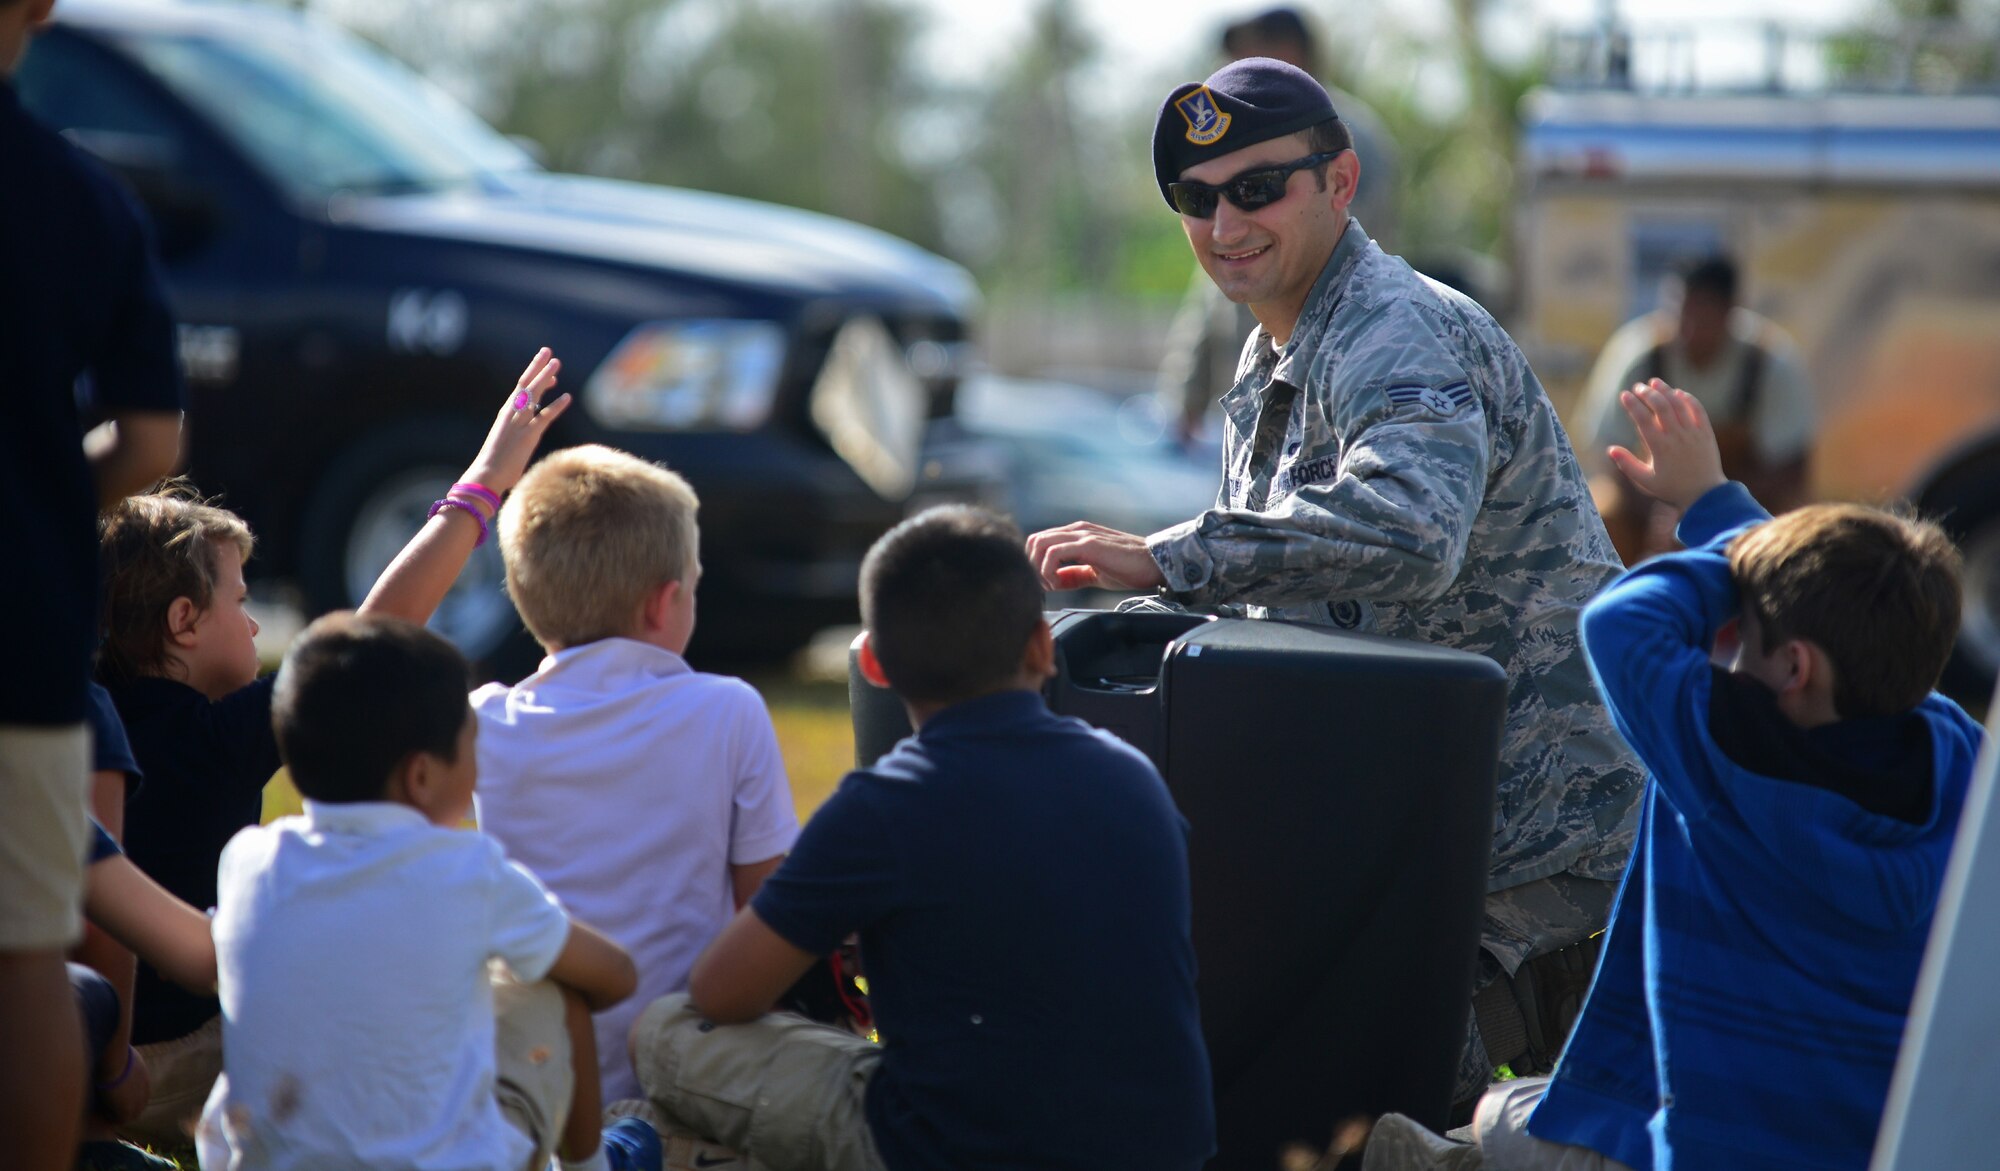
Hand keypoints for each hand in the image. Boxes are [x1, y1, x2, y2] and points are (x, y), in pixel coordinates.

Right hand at [462, 347, 572, 494]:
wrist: (487, 474)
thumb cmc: (496, 462)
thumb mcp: (506, 441)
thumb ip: (517, 432)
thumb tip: (526, 431)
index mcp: (506, 414)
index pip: (521, 389)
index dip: (534, 376)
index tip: (548, 370)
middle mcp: (512, 413)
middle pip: (526, 384)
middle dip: (537, 366)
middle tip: (548, 352)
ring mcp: (520, 423)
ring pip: (534, 394)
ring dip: (545, 377)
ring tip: (557, 363)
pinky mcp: (528, 435)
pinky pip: (545, 417)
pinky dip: (556, 406)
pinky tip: (567, 397)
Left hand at [1024, 522, 1166, 591]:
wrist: (1154, 564)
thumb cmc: (1128, 569)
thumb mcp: (1094, 573)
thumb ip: (1073, 575)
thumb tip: (1053, 582)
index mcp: (1075, 535)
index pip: (1040, 542)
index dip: (1035, 565)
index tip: (1046, 586)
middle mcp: (1075, 530)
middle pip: (1034, 541)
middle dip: (1032, 566)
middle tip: (1045, 587)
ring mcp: (1081, 535)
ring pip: (1039, 543)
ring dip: (1038, 568)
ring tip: (1051, 586)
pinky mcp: (1088, 544)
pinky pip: (1053, 553)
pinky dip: (1048, 571)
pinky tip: (1058, 584)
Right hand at [1607, 379, 1726, 512]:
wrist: (1705, 493)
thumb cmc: (1672, 488)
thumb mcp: (1645, 481)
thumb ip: (1627, 464)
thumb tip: (1610, 449)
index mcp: (1659, 447)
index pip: (1643, 419)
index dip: (1632, 404)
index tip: (1624, 395)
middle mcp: (1676, 436)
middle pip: (1661, 406)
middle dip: (1647, 393)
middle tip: (1638, 387)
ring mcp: (1693, 432)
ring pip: (1678, 404)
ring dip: (1665, 390)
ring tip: (1654, 382)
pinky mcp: (1706, 432)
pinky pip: (1697, 409)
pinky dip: (1687, 398)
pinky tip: (1678, 393)